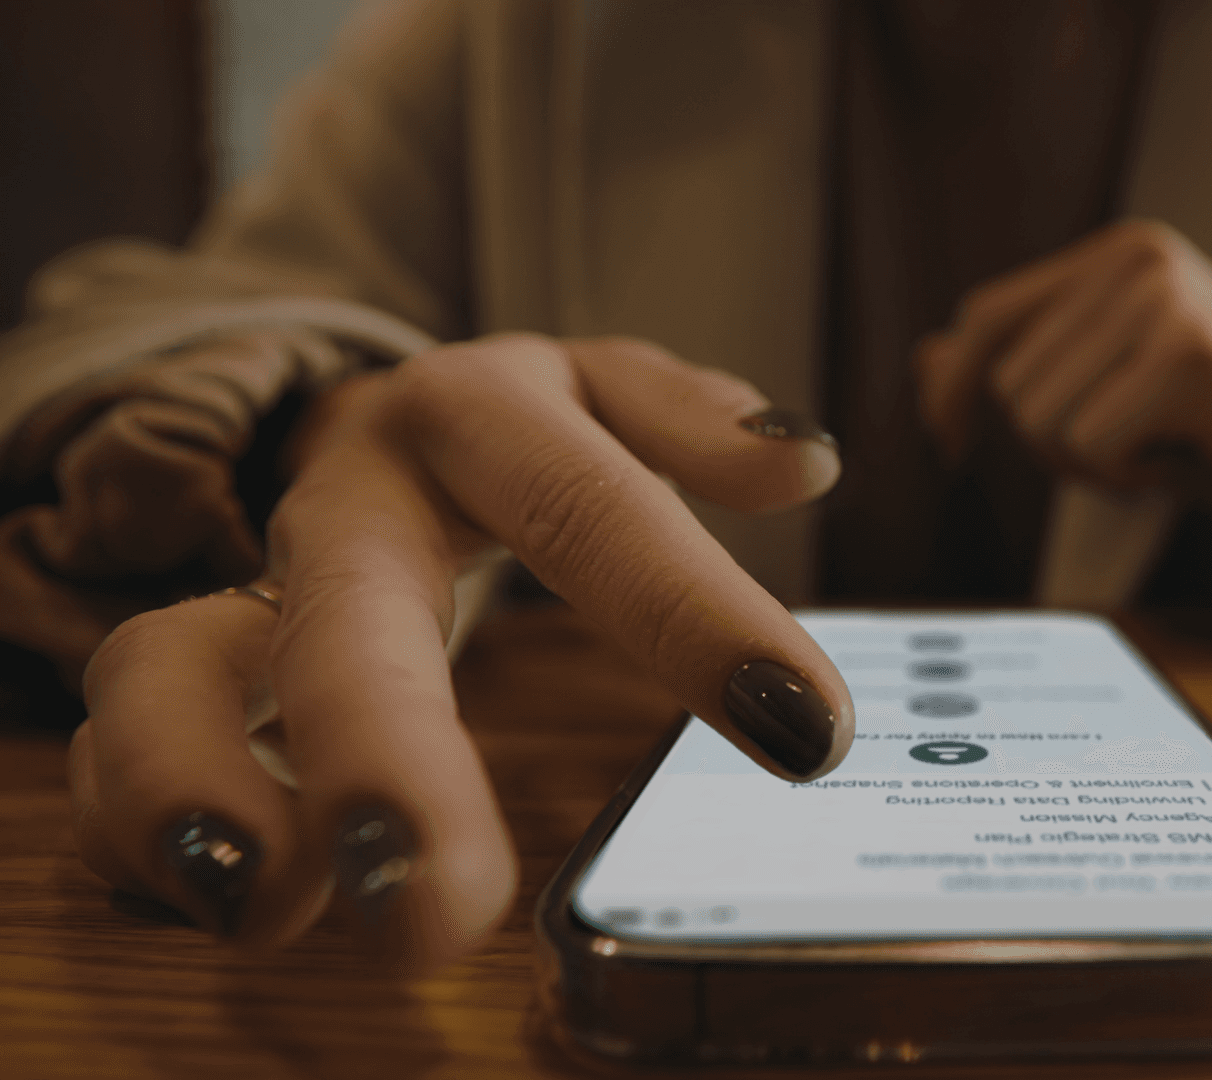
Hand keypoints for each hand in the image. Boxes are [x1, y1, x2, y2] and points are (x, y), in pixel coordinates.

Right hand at [66, 334, 851, 968]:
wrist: (367, 423)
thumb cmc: (516, 433)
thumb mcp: (604, 389)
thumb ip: (692, 418)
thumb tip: (804, 462)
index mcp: (478, 416)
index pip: (595, 509)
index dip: (697, 617)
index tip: (804, 734)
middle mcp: (351, 496)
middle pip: (345, 609)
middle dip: (381, 751)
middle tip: (435, 904)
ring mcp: (251, 583)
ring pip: (168, 671)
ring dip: (195, 790)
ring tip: (270, 909)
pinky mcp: (185, 664)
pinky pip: (116, 745)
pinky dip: (141, 827)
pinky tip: (235, 901)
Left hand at [916, 219, 1211, 546]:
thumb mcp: (1115, 385)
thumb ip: (1027, 365)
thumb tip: (925, 363)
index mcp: (1118, 252)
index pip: (988, 317)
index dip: (954, 388)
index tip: (947, 443)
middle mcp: (1139, 257)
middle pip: (1008, 383)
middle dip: (1052, 444)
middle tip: (1134, 449)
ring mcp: (1168, 299)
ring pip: (1041, 418)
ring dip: (1093, 463)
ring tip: (1163, 449)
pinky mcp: (1193, 356)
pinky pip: (1093, 442)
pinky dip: (1128, 476)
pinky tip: (1187, 460)